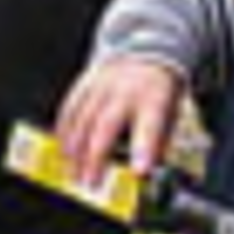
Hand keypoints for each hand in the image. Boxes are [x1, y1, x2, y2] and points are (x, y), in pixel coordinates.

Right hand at [53, 56, 185, 185]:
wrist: (145, 51)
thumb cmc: (157, 90)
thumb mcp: (170, 114)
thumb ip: (158, 142)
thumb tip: (145, 173)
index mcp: (152, 100)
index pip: (149, 127)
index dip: (143, 150)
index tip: (138, 172)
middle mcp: (125, 91)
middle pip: (105, 126)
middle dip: (94, 158)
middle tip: (89, 182)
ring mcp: (102, 85)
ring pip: (81, 119)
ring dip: (74, 150)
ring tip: (72, 172)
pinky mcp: (85, 83)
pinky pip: (69, 108)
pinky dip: (63, 131)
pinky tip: (62, 149)